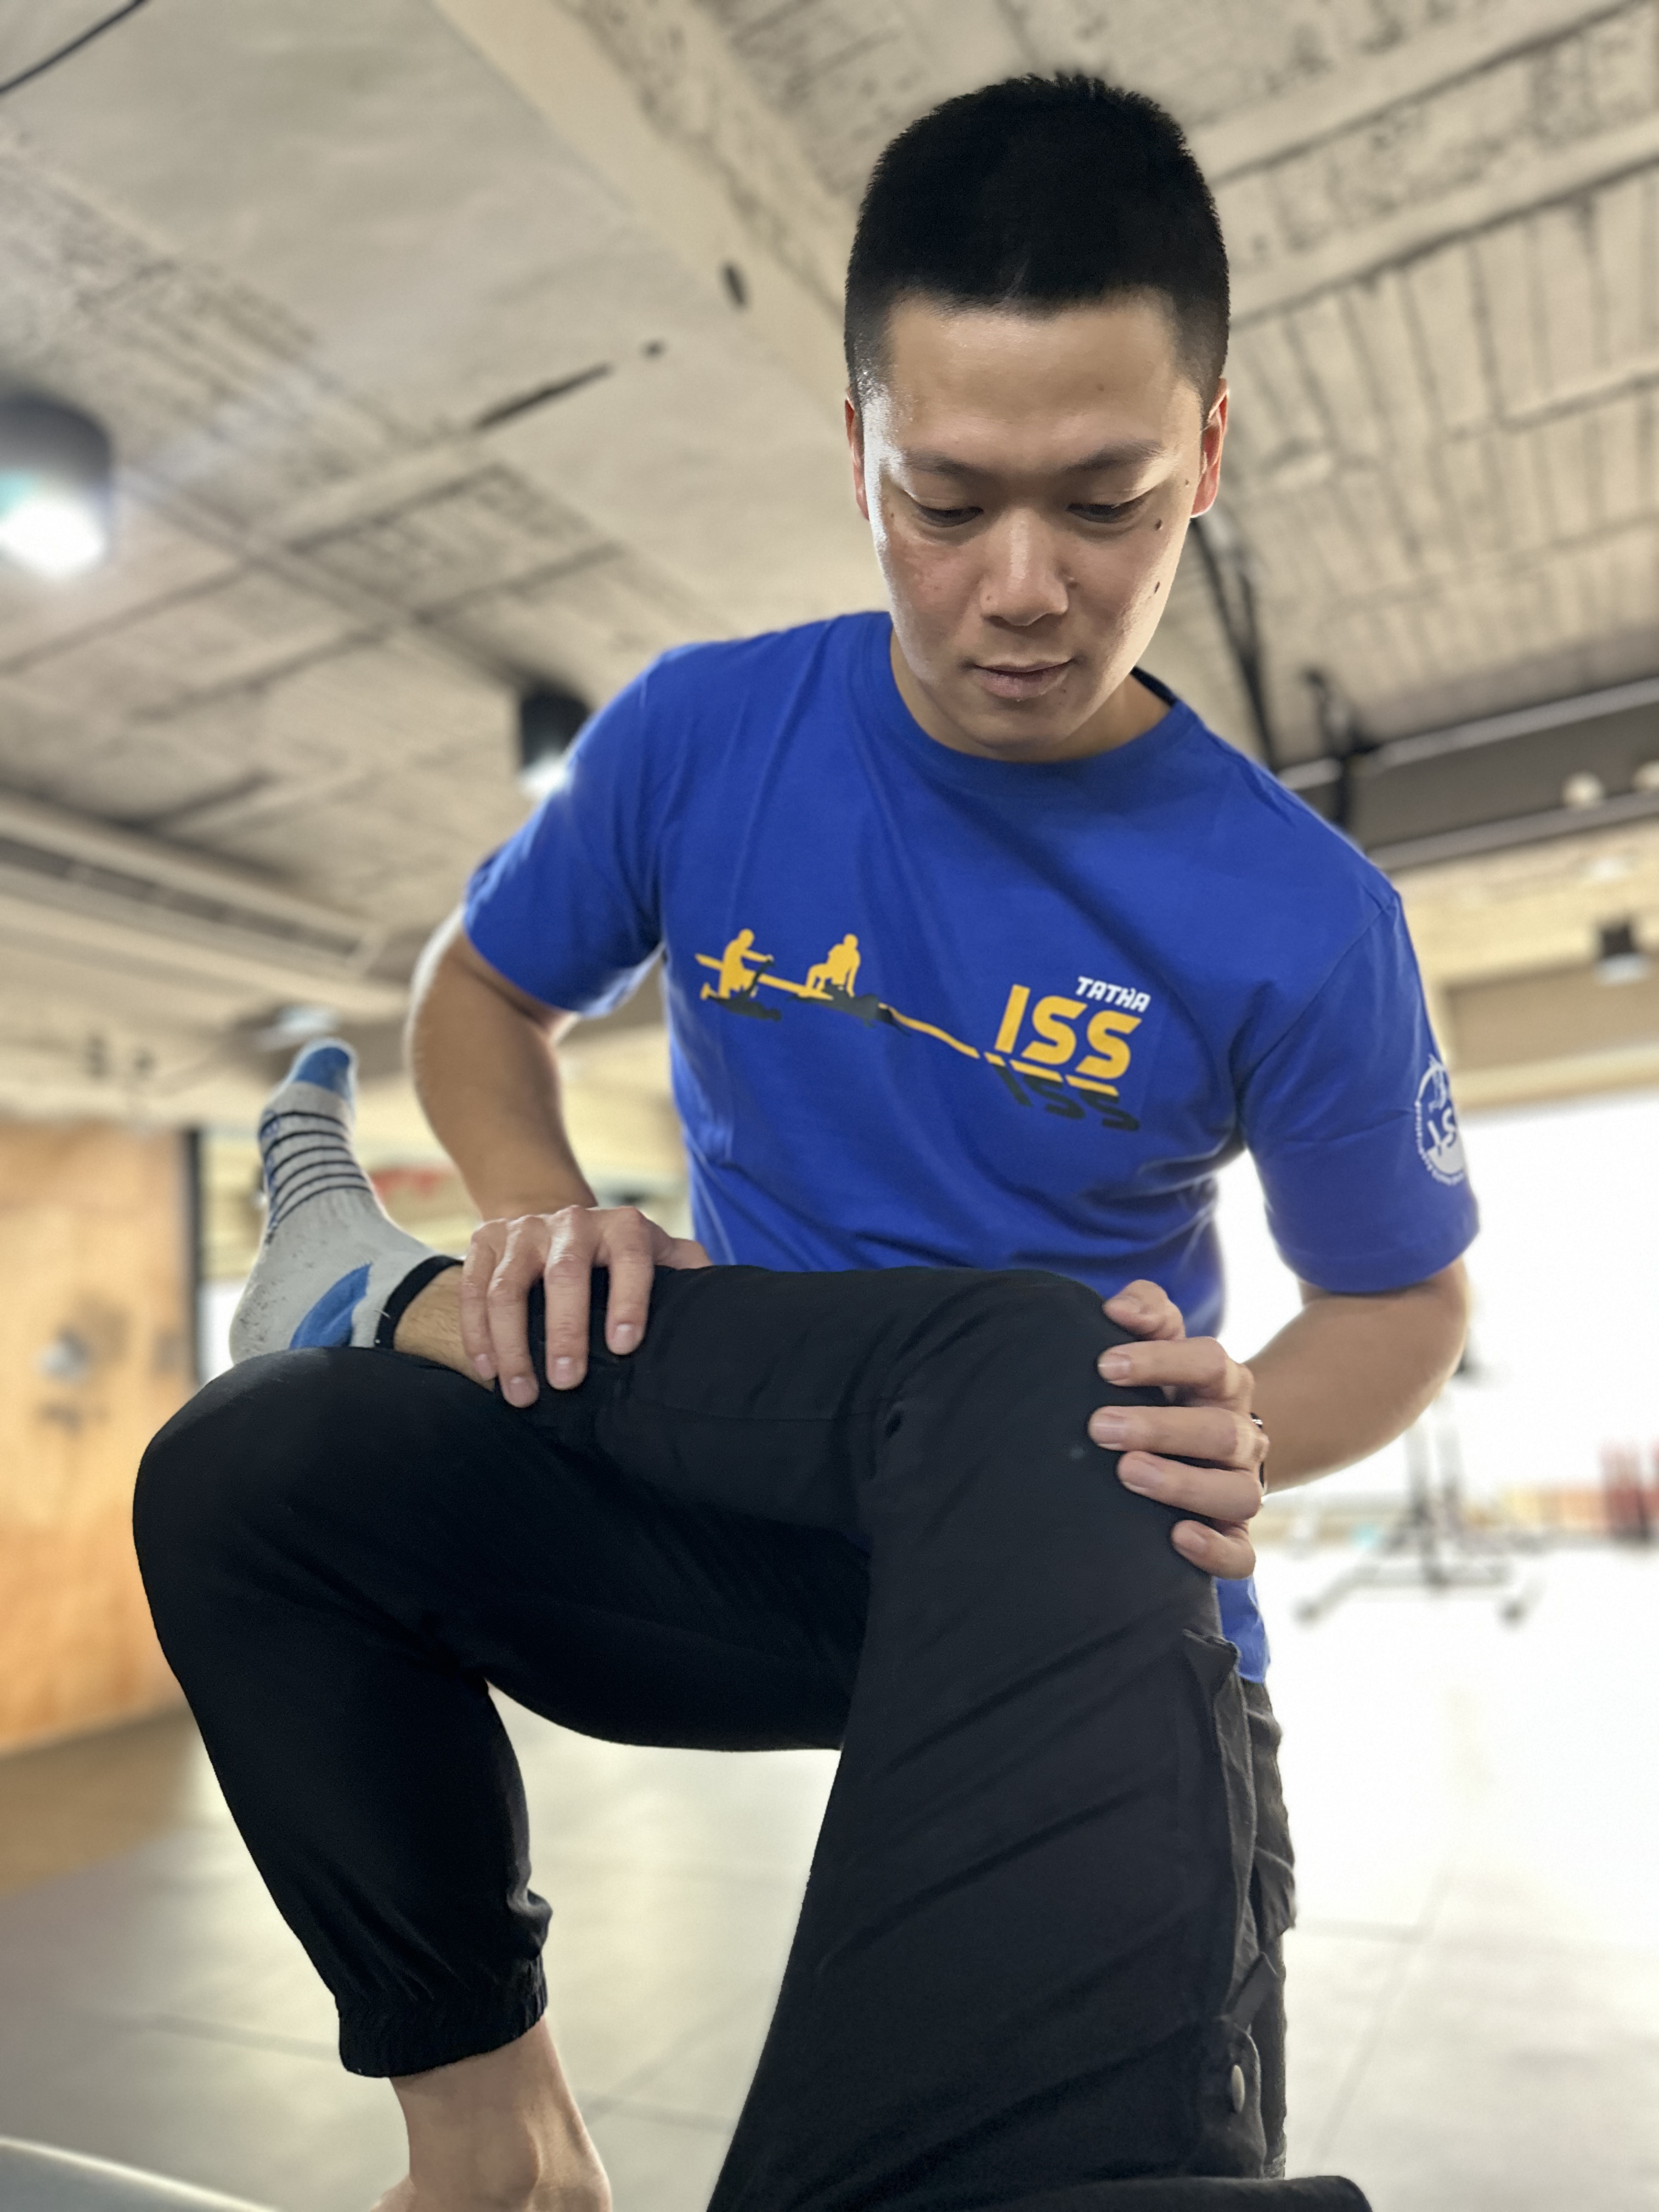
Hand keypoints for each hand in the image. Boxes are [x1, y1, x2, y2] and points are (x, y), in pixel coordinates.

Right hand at [460, 1205, 709, 1406]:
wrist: (560, 1222)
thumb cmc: (621, 1258)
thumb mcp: (662, 1255)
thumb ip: (689, 1272)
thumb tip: (724, 1304)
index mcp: (623, 1227)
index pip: (632, 1259)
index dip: (630, 1301)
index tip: (626, 1347)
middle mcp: (571, 1221)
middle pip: (564, 1274)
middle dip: (565, 1329)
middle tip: (567, 1383)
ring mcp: (523, 1230)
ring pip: (508, 1286)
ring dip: (511, 1343)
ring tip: (521, 1394)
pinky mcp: (484, 1240)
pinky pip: (472, 1289)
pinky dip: (476, 1333)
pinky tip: (487, 1372)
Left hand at [1093, 1279, 1265, 1579]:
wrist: (1198, 1446)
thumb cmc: (1162, 1388)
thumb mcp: (1159, 1342)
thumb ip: (1145, 1311)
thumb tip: (1117, 1309)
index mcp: (1222, 1383)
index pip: (1207, 1361)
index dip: (1160, 1360)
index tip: (1104, 1365)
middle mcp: (1240, 1435)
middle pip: (1218, 1430)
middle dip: (1158, 1427)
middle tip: (1100, 1426)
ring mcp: (1239, 1486)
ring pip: (1236, 1493)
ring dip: (1182, 1484)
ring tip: (1128, 1473)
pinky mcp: (1233, 1534)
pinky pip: (1242, 1552)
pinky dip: (1216, 1551)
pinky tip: (1177, 1537)